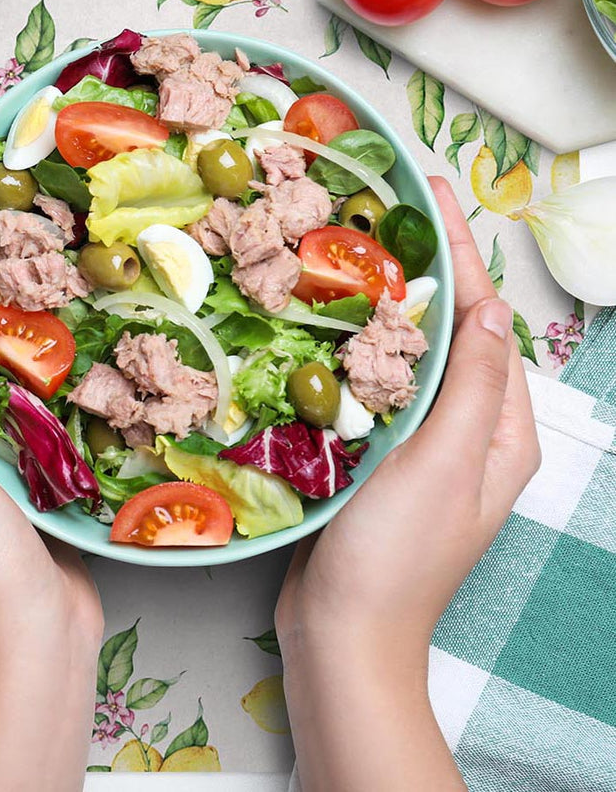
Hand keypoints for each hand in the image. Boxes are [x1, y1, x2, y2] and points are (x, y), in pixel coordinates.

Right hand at [276, 177, 539, 791]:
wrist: (342, 631)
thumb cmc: (398, 555)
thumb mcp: (447, 462)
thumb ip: (472, 385)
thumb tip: (486, 306)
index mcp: (500, 429)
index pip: (483, 319)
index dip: (457, 251)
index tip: (426, 192)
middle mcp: (467, 429)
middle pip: (447, 326)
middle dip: (420, 264)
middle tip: (381, 206)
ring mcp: (419, 440)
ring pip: (405, 350)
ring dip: (382, 298)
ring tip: (347, 244)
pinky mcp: (374, 451)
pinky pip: (370, 381)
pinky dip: (351, 342)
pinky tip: (322, 315)